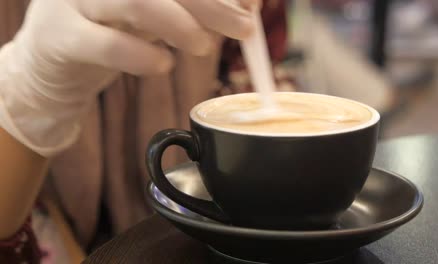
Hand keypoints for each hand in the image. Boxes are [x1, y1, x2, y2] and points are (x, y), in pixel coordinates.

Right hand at [0, 0, 259, 155]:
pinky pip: (106, 44)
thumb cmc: (110, 32)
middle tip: (243, 28)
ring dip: (180, 24)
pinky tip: (163, 66)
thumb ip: (195, 9)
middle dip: (211, 4)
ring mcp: (74, 0)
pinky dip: (141, 56)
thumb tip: (248, 6)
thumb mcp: (156, 15)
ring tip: (202, 48)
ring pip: (136, 1)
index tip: (253, 4)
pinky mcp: (60, 37)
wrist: (51, 63)